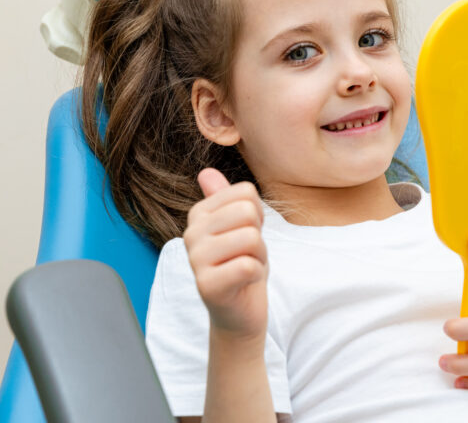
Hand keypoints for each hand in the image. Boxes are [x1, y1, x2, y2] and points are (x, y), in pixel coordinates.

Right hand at [183, 168, 268, 341]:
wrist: (239, 312)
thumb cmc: (241, 263)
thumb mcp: (238, 226)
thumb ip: (224, 197)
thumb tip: (206, 172)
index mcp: (198, 214)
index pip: (246, 192)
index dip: (257, 214)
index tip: (246, 233)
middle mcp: (191, 233)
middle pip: (247, 212)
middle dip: (258, 236)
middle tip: (247, 253)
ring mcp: (196, 259)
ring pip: (251, 238)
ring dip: (259, 256)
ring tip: (245, 267)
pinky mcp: (207, 285)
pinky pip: (248, 265)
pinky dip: (256, 274)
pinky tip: (244, 282)